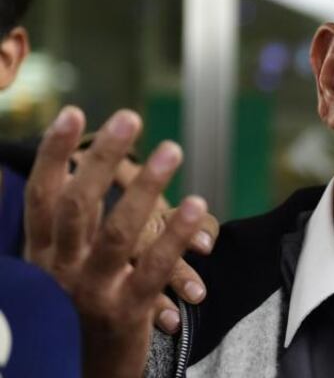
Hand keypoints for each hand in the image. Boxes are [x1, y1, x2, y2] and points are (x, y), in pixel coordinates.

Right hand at [24, 106, 209, 377]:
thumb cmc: (69, 318)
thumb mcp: (53, 275)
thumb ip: (62, 232)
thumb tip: (76, 170)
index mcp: (40, 256)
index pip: (42, 196)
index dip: (55, 154)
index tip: (74, 112)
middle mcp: (59, 271)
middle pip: (78, 206)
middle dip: (104, 158)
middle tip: (130, 117)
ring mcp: (91, 292)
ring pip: (118, 233)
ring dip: (146, 188)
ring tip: (173, 149)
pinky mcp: (126, 313)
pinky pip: (153, 268)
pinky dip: (176, 235)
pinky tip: (198, 205)